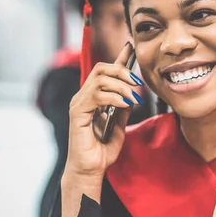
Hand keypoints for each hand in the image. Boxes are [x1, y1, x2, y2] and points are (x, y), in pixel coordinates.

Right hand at [65, 43, 142, 178]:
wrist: (91, 169)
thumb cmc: (102, 150)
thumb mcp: (120, 125)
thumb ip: (123, 107)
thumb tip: (133, 92)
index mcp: (94, 97)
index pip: (105, 71)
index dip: (119, 59)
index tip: (131, 48)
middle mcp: (84, 96)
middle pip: (102, 69)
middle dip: (122, 72)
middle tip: (138, 84)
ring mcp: (79, 103)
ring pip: (101, 79)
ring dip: (121, 86)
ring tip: (133, 99)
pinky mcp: (77, 113)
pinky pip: (97, 96)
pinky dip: (115, 97)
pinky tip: (125, 105)